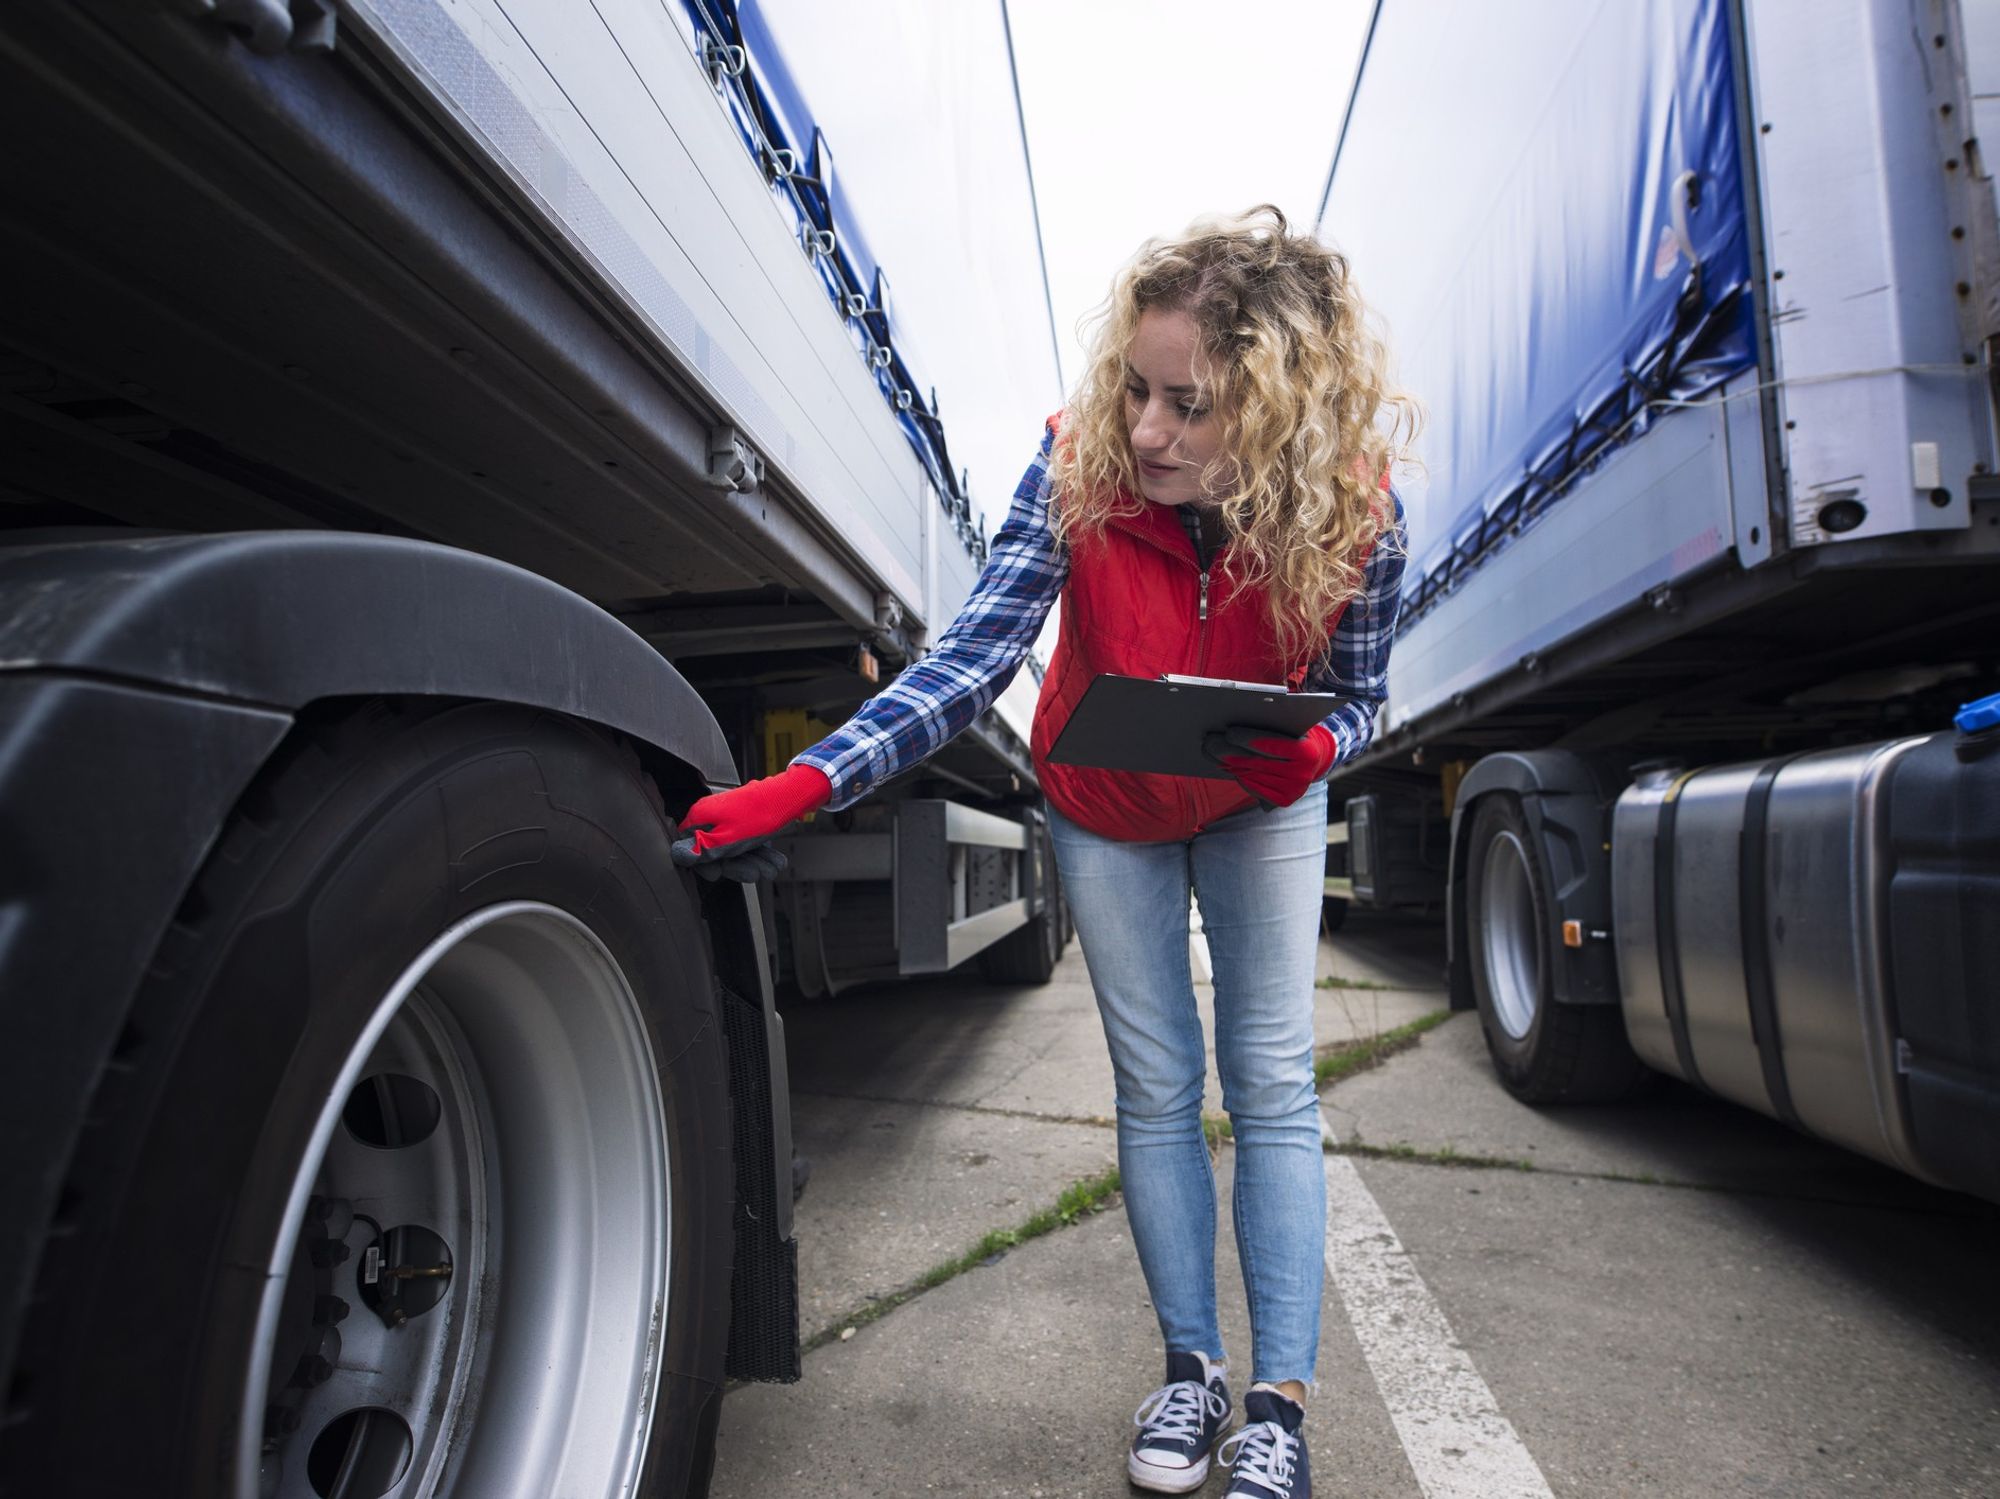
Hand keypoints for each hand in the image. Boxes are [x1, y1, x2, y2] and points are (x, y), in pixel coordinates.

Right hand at [670, 764, 831, 880]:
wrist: (790, 795)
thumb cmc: (759, 813)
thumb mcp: (726, 839)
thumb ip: (702, 849)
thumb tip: (678, 856)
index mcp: (702, 816)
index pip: (691, 847)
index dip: (704, 864)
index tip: (717, 874)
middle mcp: (713, 816)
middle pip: (718, 850)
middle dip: (739, 866)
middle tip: (755, 874)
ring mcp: (731, 817)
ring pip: (737, 848)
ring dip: (754, 862)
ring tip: (771, 869)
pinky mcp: (747, 820)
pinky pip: (749, 841)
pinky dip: (761, 852)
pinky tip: (775, 861)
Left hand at [1201, 724, 1336, 808]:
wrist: (1313, 760)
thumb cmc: (1295, 735)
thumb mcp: (1290, 725)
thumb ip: (1272, 722)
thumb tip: (1236, 726)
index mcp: (1308, 752)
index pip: (1274, 745)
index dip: (1250, 738)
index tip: (1229, 732)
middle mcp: (1303, 775)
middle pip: (1257, 762)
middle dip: (1229, 751)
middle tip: (1209, 741)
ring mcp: (1293, 791)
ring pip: (1251, 775)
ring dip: (1227, 764)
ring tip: (1210, 751)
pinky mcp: (1283, 801)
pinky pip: (1253, 788)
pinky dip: (1238, 776)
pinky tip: (1225, 765)